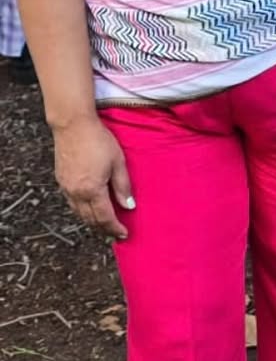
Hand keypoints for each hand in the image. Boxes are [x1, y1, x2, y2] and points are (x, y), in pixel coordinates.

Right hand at [52, 114, 134, 239]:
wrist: (73, 126)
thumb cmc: (98, 140)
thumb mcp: (118, 162)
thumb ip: (123, 186)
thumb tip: (128, 206)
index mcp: (92, 190)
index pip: (104, 217)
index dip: (114, 228)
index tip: (123, 233)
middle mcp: (77, 193)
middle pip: (90, 219)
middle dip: (103, 228)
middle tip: (115, 231)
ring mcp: (67, 188)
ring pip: (79, 213)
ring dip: (92, 221)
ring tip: (104, 223)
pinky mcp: (61, 181)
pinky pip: (72, 203)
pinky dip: (82, 210)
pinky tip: (89, 207)